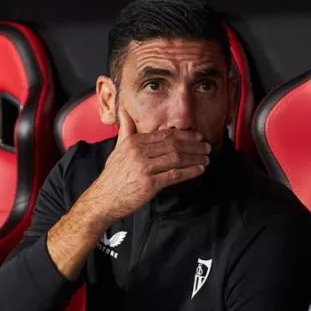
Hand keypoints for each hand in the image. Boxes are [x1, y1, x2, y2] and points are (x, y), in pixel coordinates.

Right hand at [81, 107, 210, 225]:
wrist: (103, 199)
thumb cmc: (113, 175)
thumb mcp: (118, 149)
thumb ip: (126, 130)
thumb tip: (125, 111)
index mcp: (133, 142)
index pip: (164, 135)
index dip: (184, 134)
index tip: (197, 136)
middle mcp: (138, 152)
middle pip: (173, 145)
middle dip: (193, 145)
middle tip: (207, 146)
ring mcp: (144, 168)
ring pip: (176, 158)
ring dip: (195, 158)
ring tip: (206, 158)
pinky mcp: (149, 184)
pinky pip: (175, 175)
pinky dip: (190, 172)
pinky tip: (199, 170)